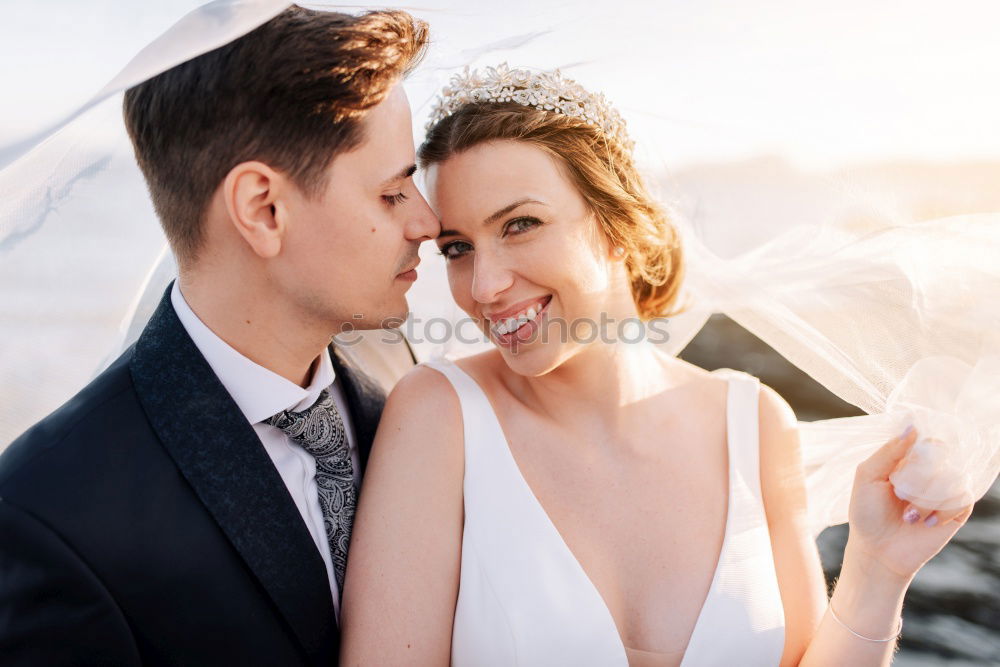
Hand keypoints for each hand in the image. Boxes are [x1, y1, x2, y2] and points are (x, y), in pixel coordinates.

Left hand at [846, 426, 973, 580]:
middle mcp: (929, 469)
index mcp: (906, 457)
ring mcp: (944, 488)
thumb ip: (888, 452)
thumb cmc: (867, 512)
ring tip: (909, 516)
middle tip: (899, 494)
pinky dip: (940, 511)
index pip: (923, 437)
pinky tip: (926, 523)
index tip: (900, 467)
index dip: (916, 448)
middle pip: (940, 454)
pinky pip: (961, 497)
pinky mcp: (957, 508)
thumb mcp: (867, 477)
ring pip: (950, 476)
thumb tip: (912, 427)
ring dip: (926, 498)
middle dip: (917, 477)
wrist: (878, 550)